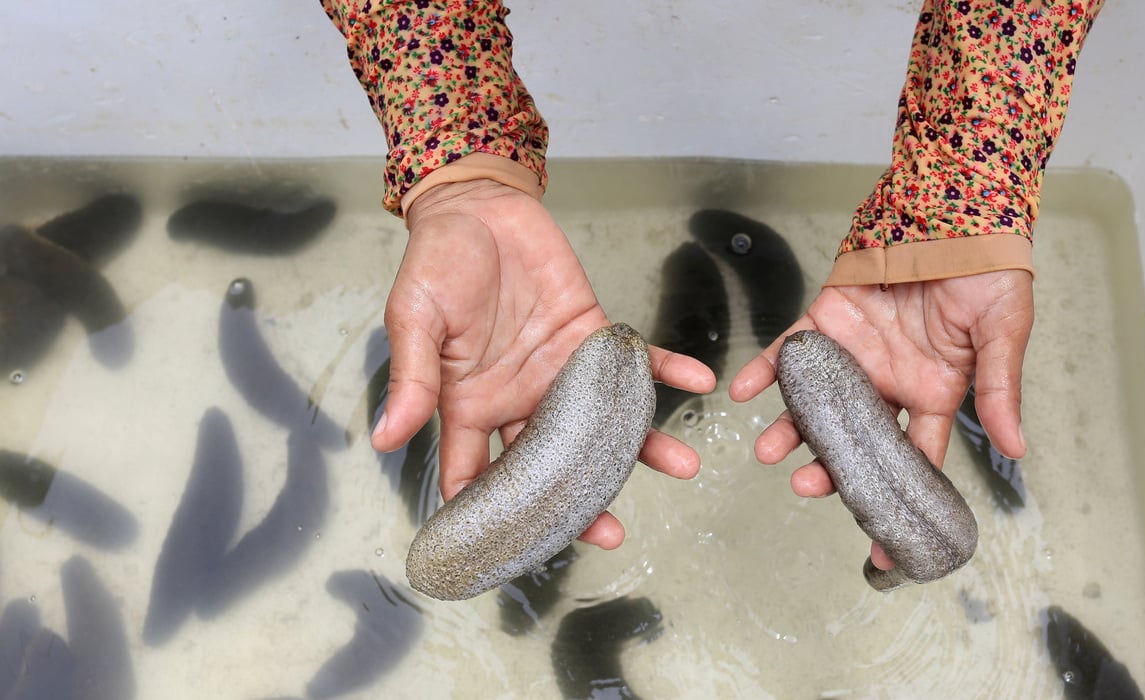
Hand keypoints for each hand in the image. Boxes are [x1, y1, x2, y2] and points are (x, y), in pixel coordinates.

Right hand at [372, 180, 715, 548]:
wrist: (478, 207)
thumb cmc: (436, 263)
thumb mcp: (415, 319)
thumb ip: (413, 378)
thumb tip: (387, 438)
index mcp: (471, 407)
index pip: (478, 477)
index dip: (490, 516)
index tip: (511, 551)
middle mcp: (520, 401)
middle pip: (553, 466)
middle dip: (581, 502)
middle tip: (610, 532)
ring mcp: (561, 372)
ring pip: (604, 423)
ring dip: (642, 446)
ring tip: (682, 465)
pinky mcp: (593, 336)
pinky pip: (636, 360)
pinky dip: (668, 370)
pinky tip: (697, 382)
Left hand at [729, 270, 1033, 569]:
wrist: (955, 212)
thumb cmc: (988, 272)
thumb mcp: (1003, 334)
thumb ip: (999, 390)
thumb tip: (1016, 451)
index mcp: (932, 393)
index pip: (915, 459)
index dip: (899, 499)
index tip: (883, 547)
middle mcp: (887, 383)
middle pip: (853, 438)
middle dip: (829, 466)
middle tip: (806, 485)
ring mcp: (853, 354)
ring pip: (814, 402)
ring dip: (789, 427)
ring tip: (766, 451)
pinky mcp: (825, 320)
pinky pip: (788, 350)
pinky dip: (764, 370)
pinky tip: (740, 392)